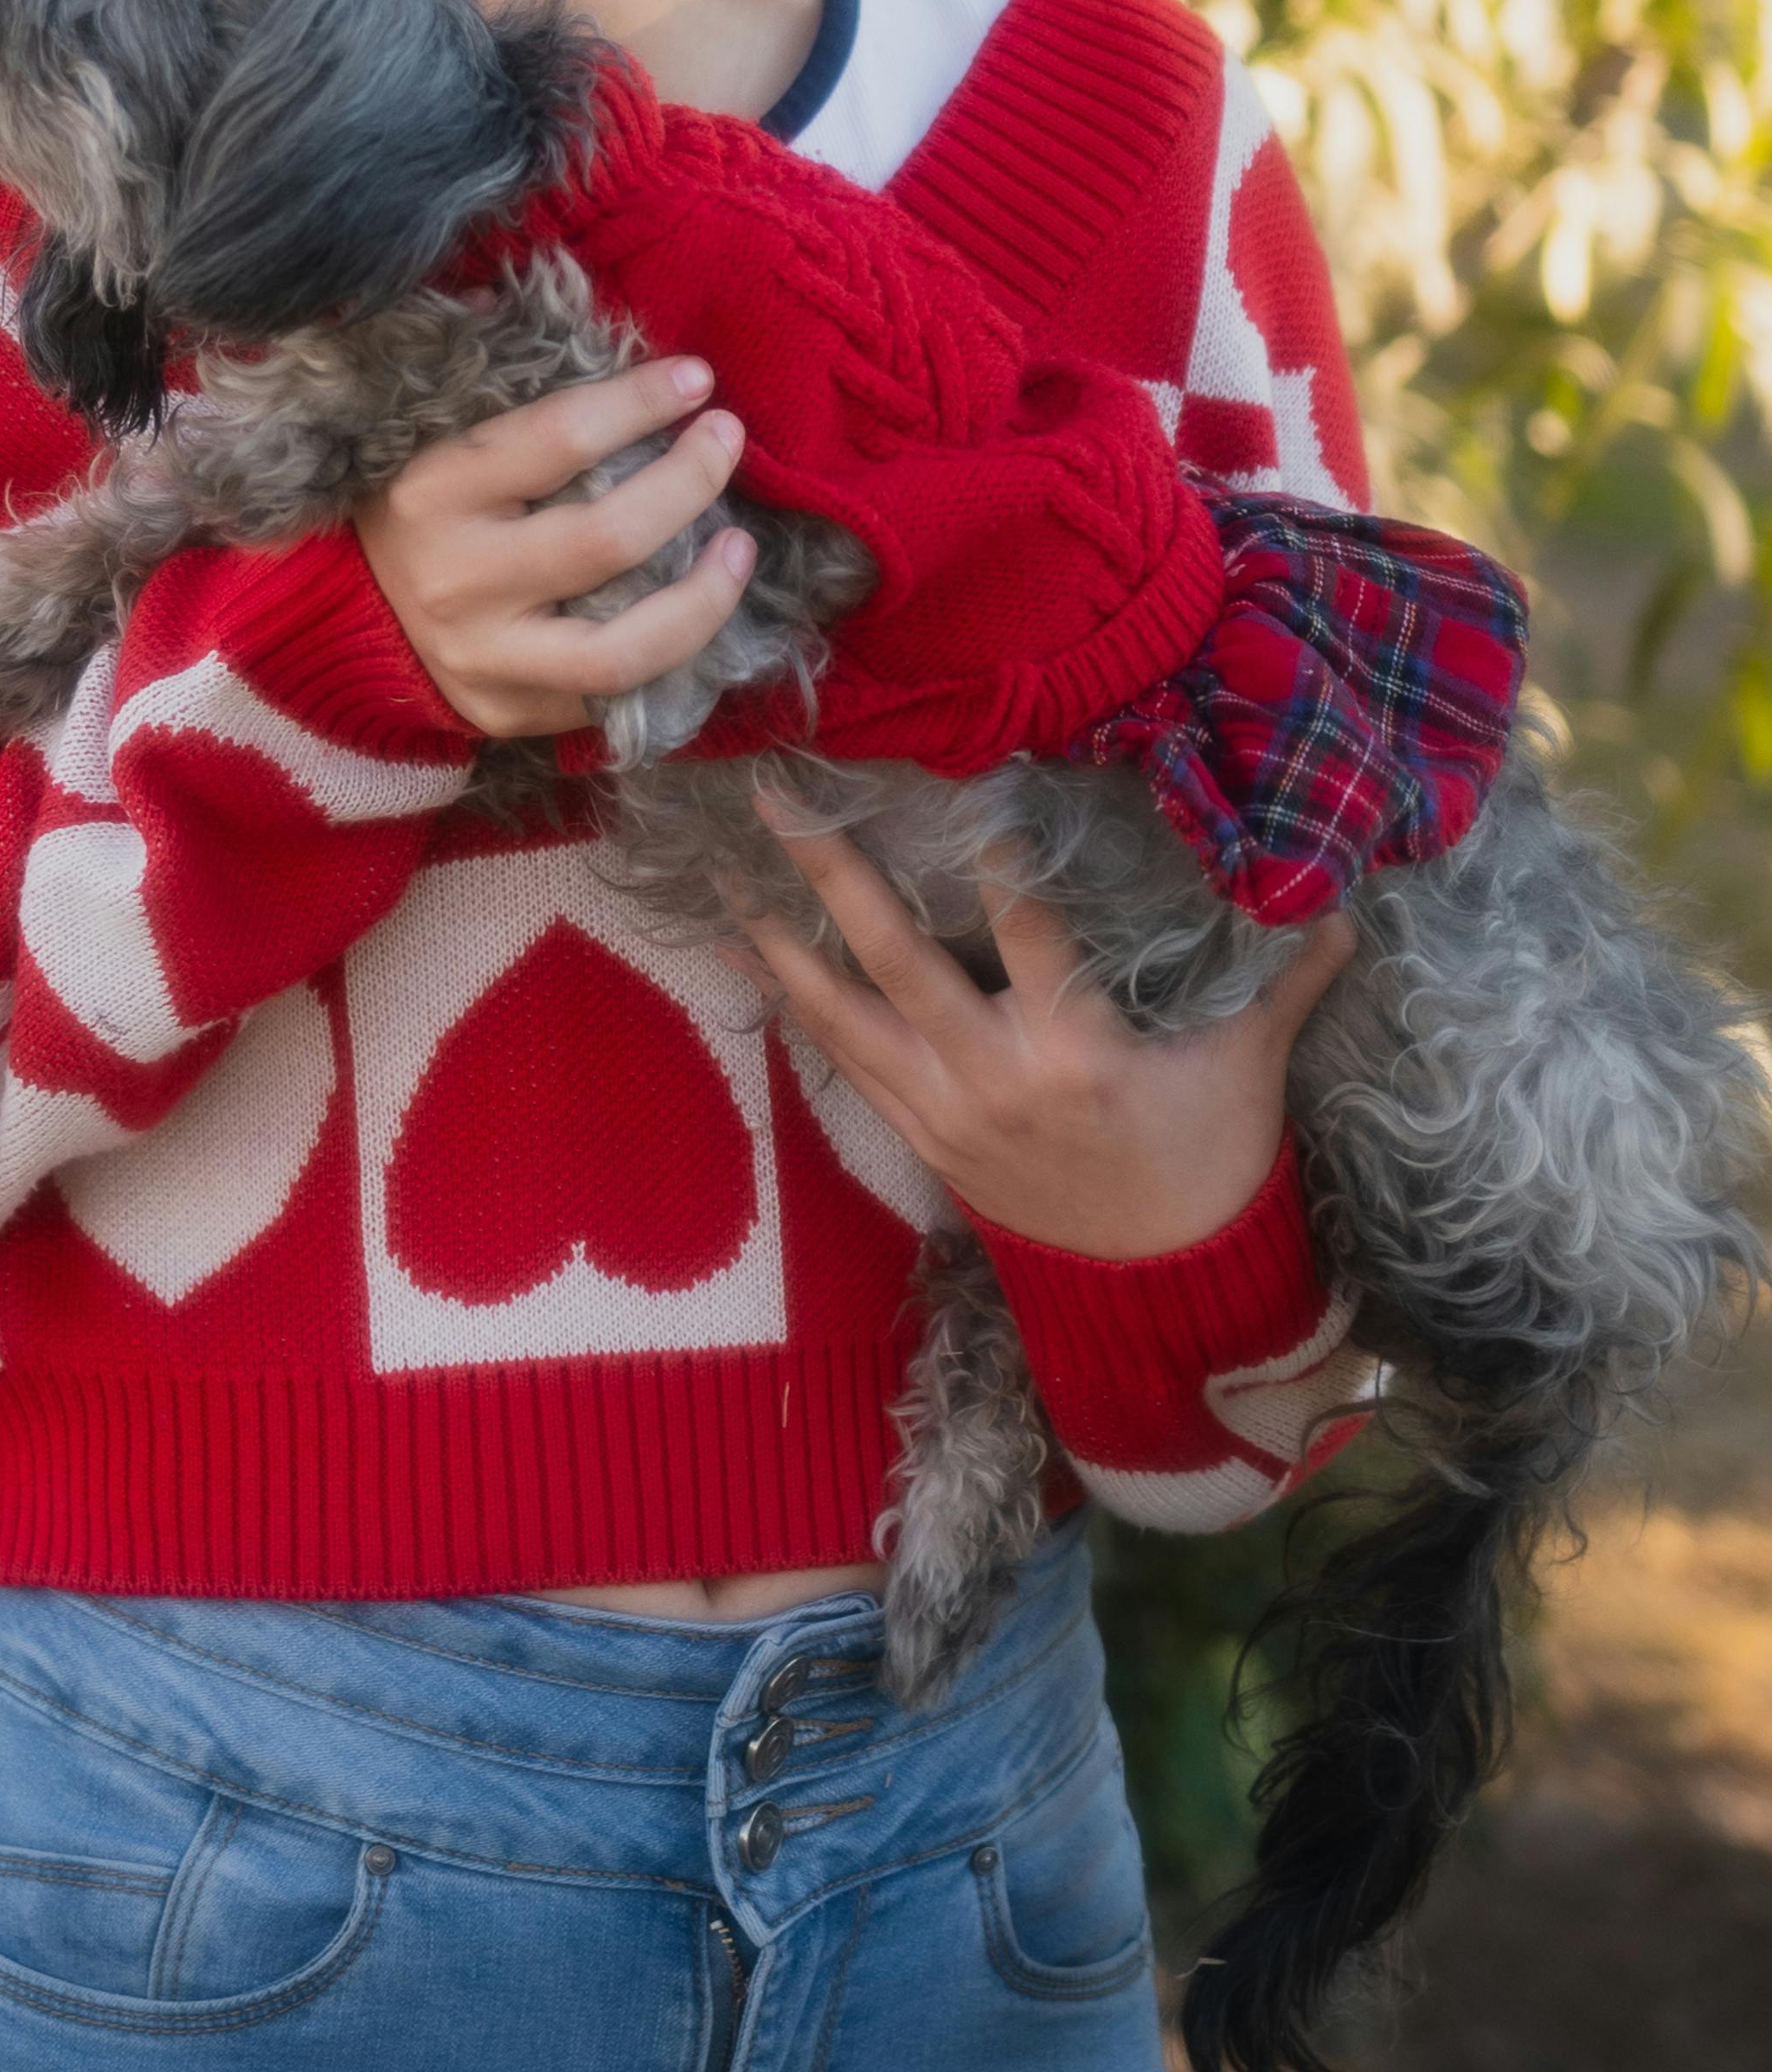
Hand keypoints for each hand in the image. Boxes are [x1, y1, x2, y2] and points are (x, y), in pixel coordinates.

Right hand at [354, 356, 757, 737]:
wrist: (342, 609)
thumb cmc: (417, 502)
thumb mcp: (441, 437)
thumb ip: (523, 405)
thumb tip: (628, 364)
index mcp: (432, 491)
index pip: (560, 437)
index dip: (641, 402)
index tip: (695, 378)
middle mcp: (455, 582)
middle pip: (605, 539)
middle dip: (688, 482)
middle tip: (726, 440)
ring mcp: (480, 659)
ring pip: (619, 650)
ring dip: (703, 598)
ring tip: (739, 547)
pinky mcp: (506, 711)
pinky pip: (611, 696)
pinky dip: (671, 654)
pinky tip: (699, 609)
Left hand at [733, 800, 1351, 1261]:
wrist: (1163, 1283)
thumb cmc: (1209, 1160)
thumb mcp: (1249, 1068)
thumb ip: (1289, 980)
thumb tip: (1346, 901)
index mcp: (1077, 1052)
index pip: (1029, 935)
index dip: (997, 863)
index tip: (958, 788)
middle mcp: (994, 1077)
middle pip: (898, 963)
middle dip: (834, 879)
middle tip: (779, 805)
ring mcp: (946, 1111)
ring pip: (845, 1017)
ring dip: (783, 945)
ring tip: (726, 877)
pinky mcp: (923, 1138)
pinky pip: (844, 1066)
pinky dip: (796, 1011)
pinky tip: (751, 960)